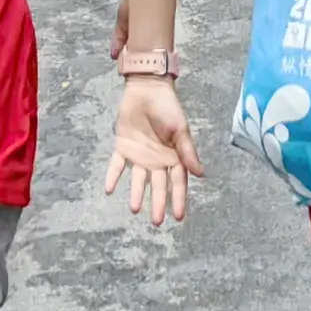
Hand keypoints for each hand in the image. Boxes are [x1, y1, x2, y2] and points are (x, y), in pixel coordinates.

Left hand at [104, 74, 201, 223]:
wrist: (147, 88)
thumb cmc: (168, 107)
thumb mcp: (181, 129)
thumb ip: (188, 151)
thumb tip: (201, 174)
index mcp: (173, 157)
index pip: (177, 182)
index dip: (178, 199)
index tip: (179, 217)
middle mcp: (156, 161)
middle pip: (158, 186)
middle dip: (158, 203)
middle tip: (156, 221)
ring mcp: (139, 156)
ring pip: (138, 179)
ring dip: (136, 193)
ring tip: (135, 208)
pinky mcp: (123, 147)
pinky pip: (117, 165)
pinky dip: (113, 176)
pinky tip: (109, 189)